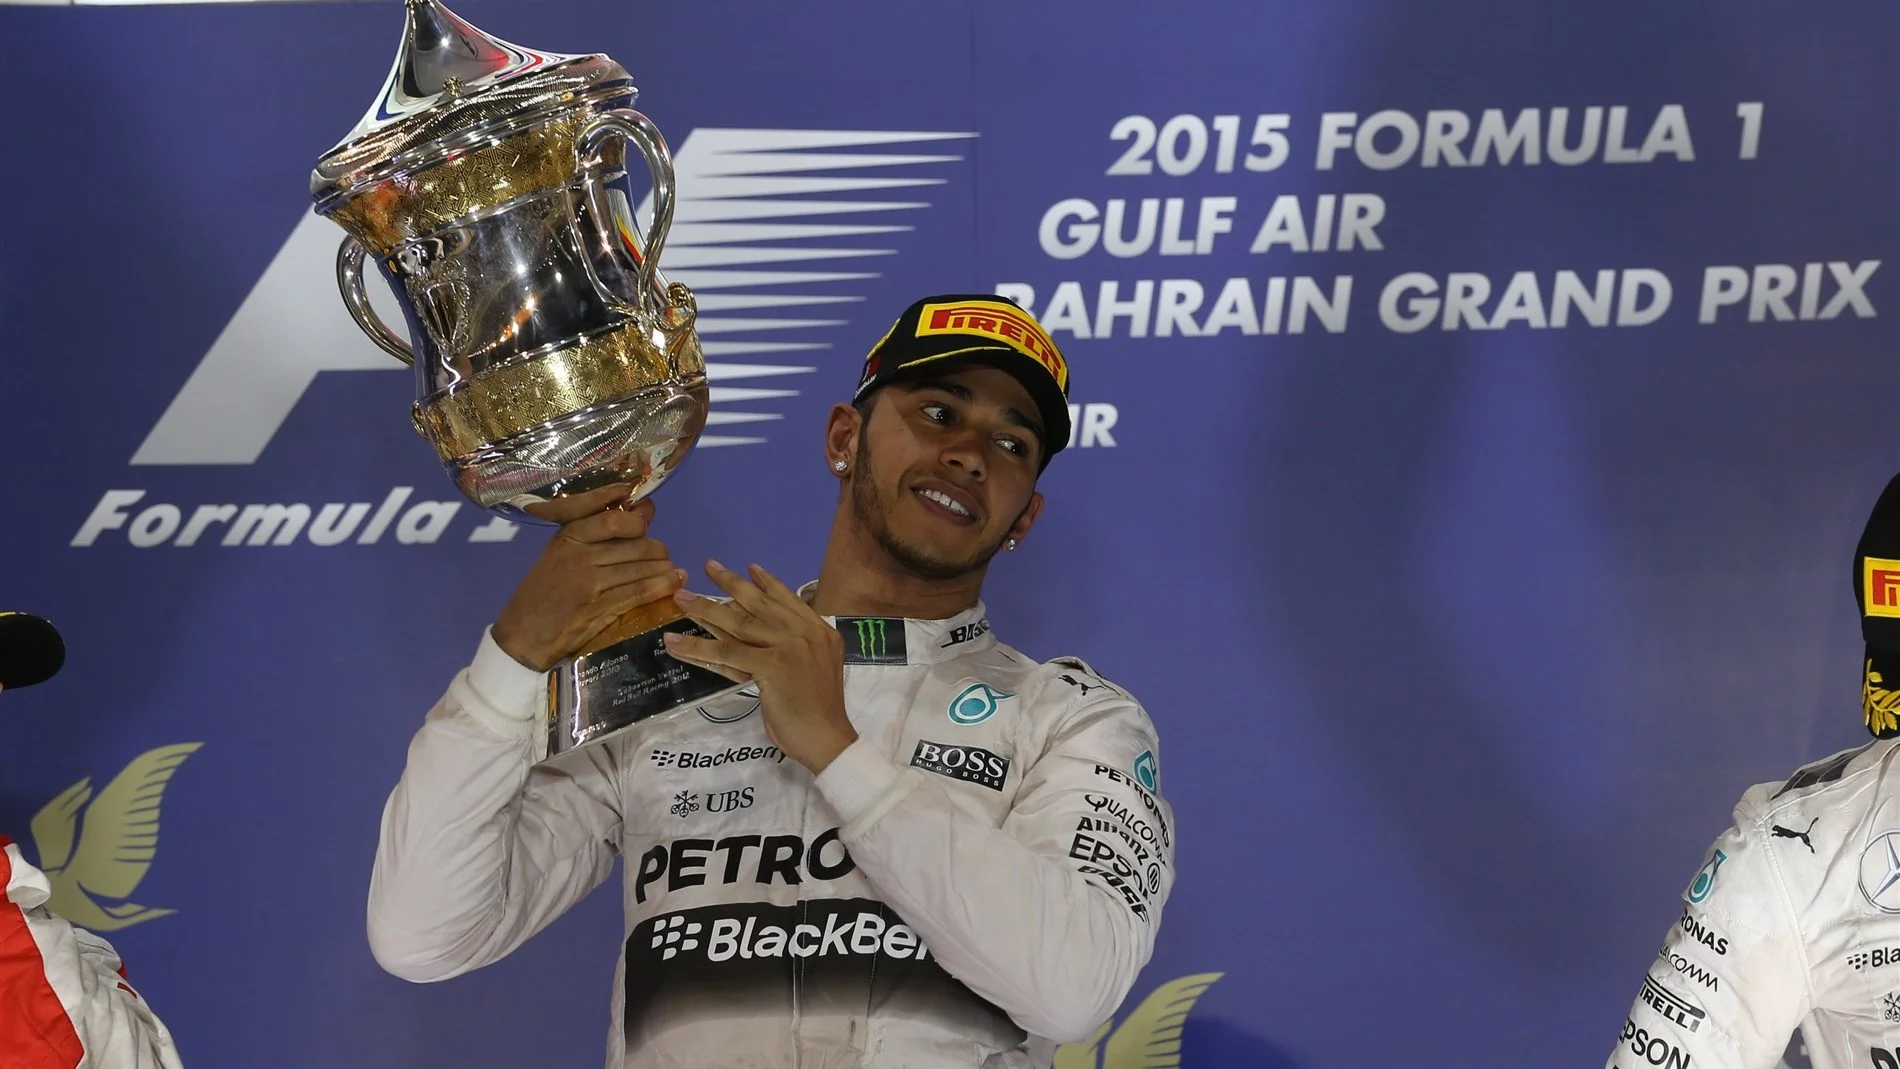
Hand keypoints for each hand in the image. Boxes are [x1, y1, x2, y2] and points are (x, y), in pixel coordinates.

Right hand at [490, 488, 684, 671]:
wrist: (523, 634)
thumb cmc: (543, 592)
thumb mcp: (561, 554)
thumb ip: (598, 533)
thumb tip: (645, 510)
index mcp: (568, 537)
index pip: (613, 519)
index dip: (637, 521)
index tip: (647, 523)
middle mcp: (579, 555)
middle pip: (633, 545)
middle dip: (657, 550)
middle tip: (665, 555)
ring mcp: (589, 582)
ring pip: (639, 569)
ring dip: (664, 570)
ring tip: (675, 571)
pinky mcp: (598, 608)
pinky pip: (638, 593)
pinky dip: (660, 587)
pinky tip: (673, 584)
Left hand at [664, 561, 857, 772]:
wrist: (828, 738)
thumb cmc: (821, 711)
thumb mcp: (815, 669)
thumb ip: (795, 649)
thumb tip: (763, 638)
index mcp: (819, 631)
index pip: (788, 600)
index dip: (768, 583)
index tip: (750, 568)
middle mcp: (805, 633)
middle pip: (760, 604)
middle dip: (731, 583)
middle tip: (709, 566)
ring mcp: (788, 647)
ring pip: (739, 624)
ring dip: (706, 609)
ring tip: (681, 600)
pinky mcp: (771, 666)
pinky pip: (727, 652)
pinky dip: (698, 647)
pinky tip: (676, 642)